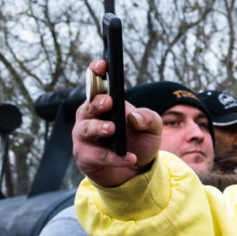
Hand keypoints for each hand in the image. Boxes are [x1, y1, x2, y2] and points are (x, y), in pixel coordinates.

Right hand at [73, 61, 163, 188]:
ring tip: (111, 129)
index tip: (102, 65)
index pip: (96, 85)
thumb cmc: (138, 141)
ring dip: (98, 128)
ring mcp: (84, 136)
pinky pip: (98, 156)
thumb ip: (149, 118)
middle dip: (97, 103)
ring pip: (86, 130)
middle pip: (88, 106)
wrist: (134, 170)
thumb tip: (134, 117)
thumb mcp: (153, 128)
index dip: (96, 73)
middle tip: (108, 102)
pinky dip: (115, 158)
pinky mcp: (86, 156)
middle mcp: (89, 117)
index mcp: (103, 104)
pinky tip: (130, 158)